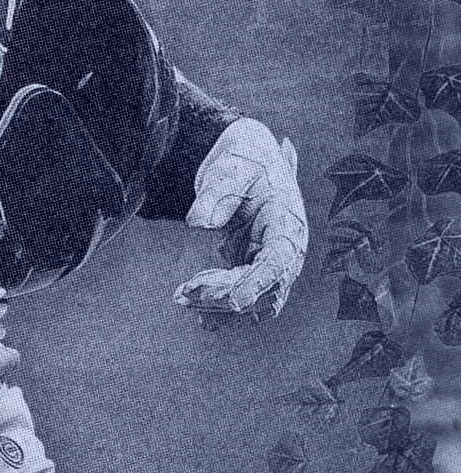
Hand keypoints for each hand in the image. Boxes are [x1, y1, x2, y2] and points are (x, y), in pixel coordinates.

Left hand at [173, 118, 307, 320]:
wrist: (247, 156)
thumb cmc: (243, 159)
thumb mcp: (229, 170)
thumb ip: (214, 195)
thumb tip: (196, 222)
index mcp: (288, 224)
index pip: (278, 261)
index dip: (259, 283)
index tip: (236, 301)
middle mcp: (286, 249)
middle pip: (264, 287)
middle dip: (227, 295)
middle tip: (187, 292)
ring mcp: (271, 260)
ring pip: (254, 298)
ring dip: (222, 306)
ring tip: (184, 299)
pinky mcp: (254, 265)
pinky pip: (244, 294)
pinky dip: (224, 307)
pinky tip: (200, 316)